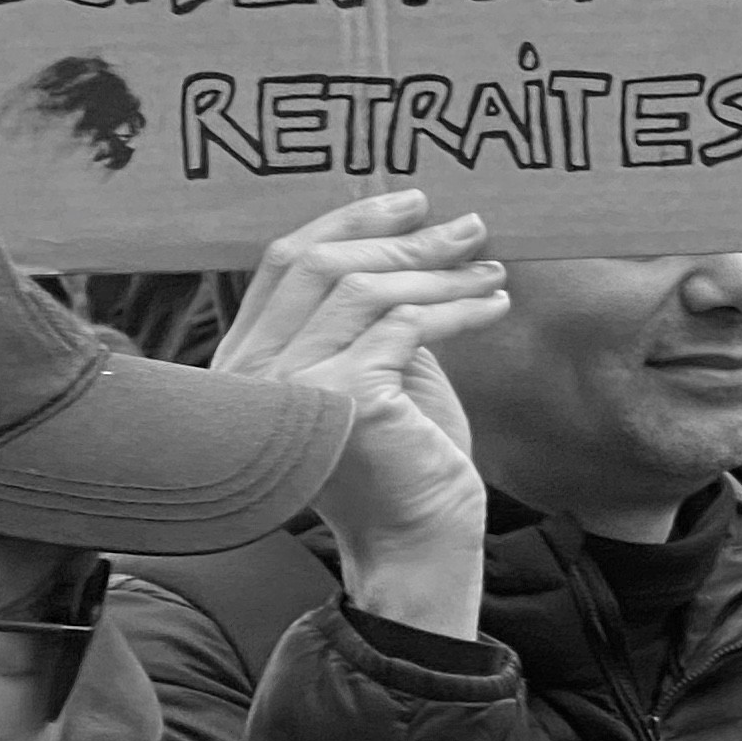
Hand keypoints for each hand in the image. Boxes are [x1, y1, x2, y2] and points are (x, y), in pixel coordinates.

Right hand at [216, 192, 503, 640]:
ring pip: (365, 290)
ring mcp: (290, 383)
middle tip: (468, 224)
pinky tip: (495, 306)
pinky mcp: (342, 395)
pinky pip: (405, 325)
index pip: (284, 263)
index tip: (407, 200)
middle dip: (401, 237)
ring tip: (493, 267)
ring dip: (440, 271)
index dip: (348, 222)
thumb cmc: (405, 459)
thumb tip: (414, 242)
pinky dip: (459, 309)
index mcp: (247, 360)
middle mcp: (251, 370)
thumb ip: (371, 316)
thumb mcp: (379, 370)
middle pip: (321, 266)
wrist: (417, 540)